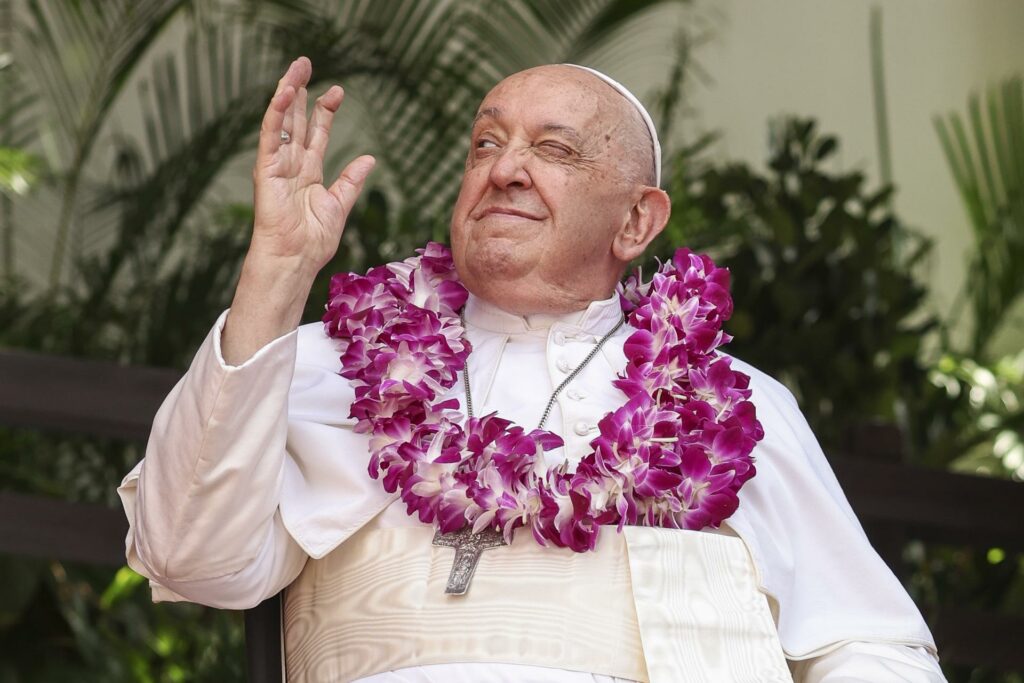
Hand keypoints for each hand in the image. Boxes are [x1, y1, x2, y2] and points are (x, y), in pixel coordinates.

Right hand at [223, 58, 373, 364]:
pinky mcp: (265, 169)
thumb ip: (352, 181)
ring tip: (295, 67)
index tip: (337, 91)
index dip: (325, 112)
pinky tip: (285, 92)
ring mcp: (276, 165)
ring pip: (282, 121)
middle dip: (302, 92)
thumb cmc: (313, 242)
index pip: (316, 134)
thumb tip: (370, 158)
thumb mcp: (339, 206)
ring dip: (287, 93)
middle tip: (306, 63)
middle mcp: (290, 165)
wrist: (295, 260)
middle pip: (297, 121)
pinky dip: (277, 113)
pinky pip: (270, 136)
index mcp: (308, 173)